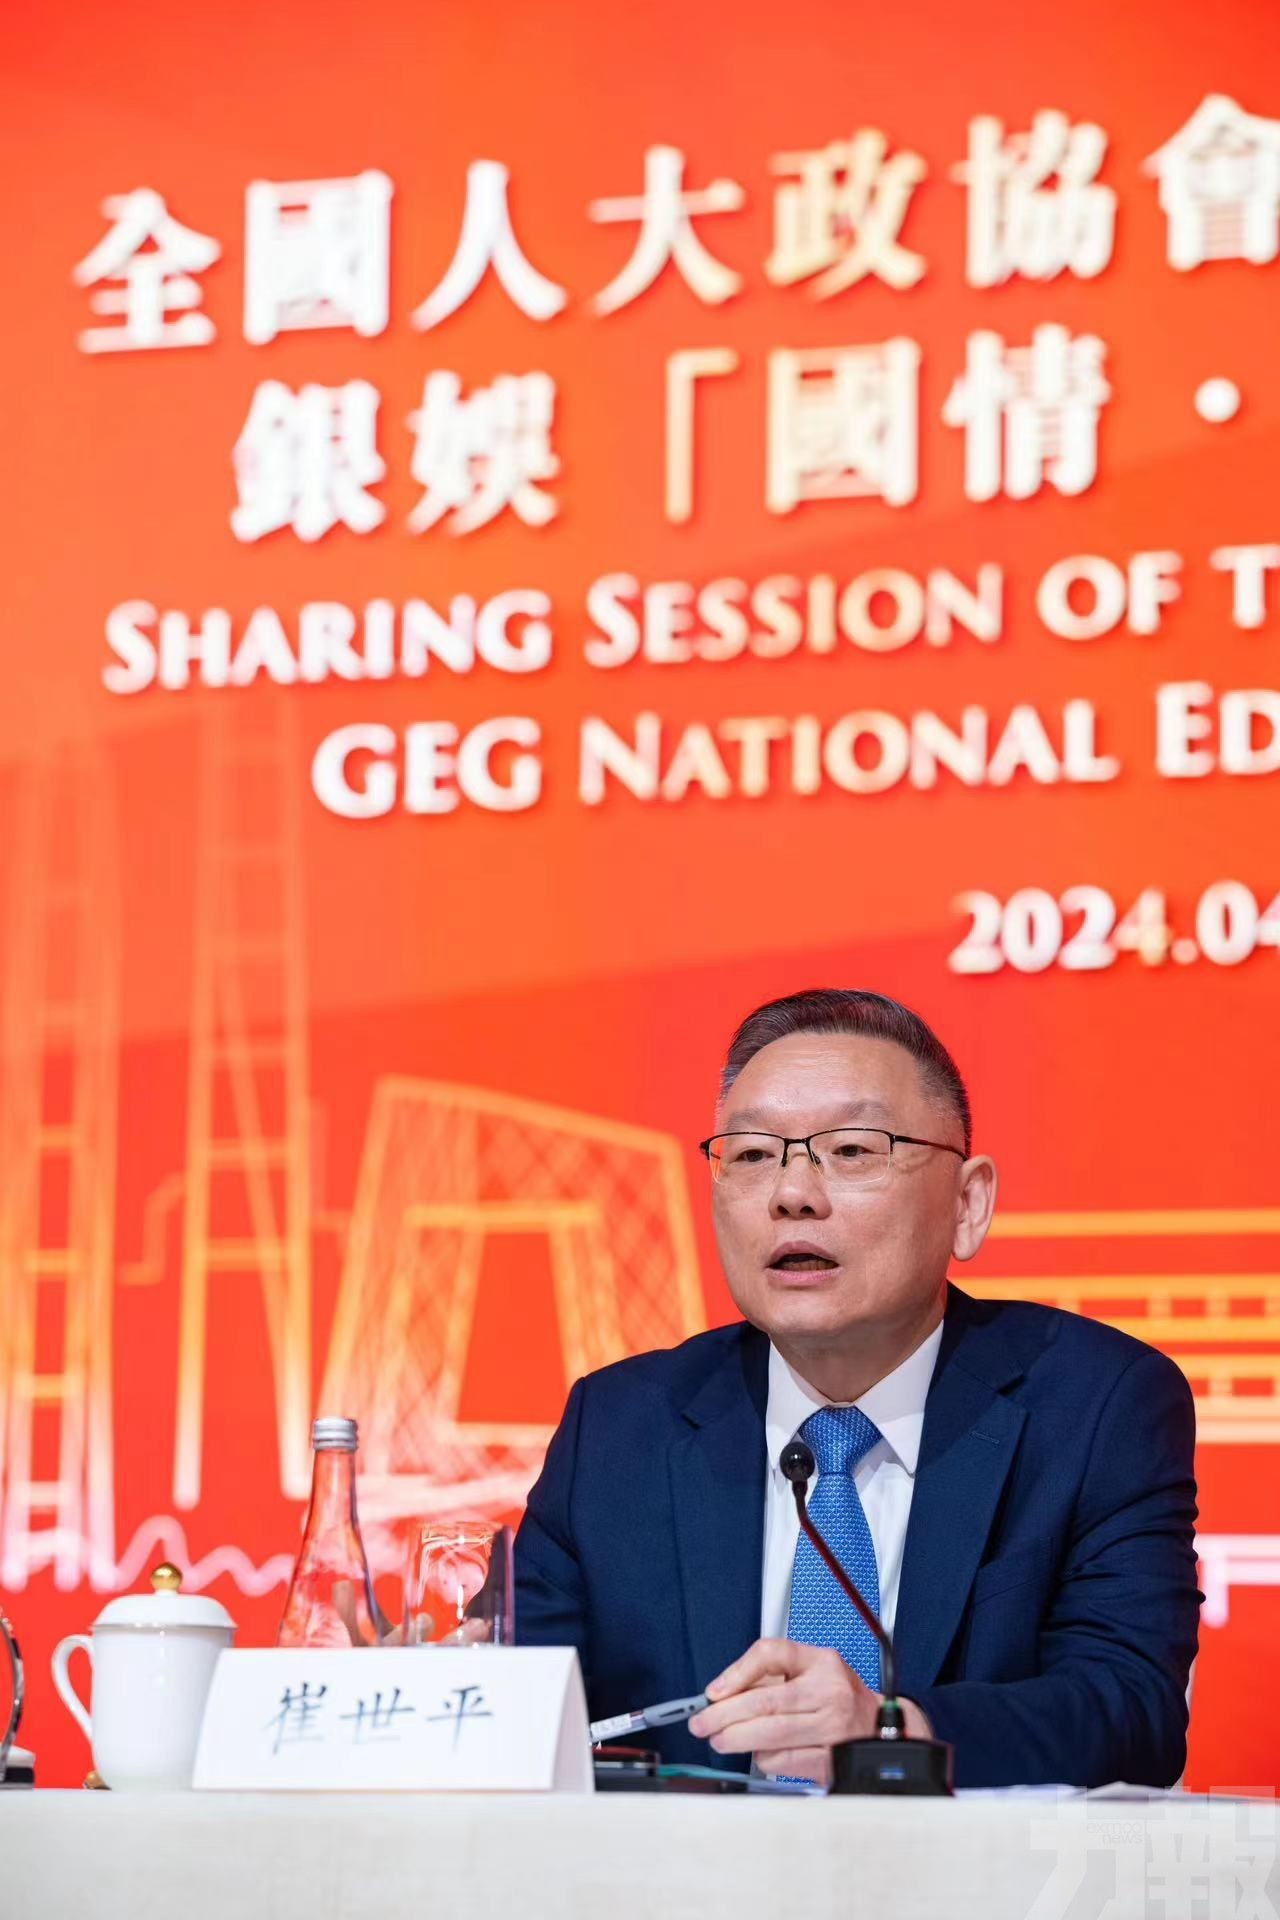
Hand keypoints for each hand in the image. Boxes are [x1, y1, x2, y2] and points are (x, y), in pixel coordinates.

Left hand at [688, 1638, 932, 1786]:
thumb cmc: (837, 1697)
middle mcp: (829, 1692)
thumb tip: (722, 1693)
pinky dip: (763, 1759)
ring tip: (719, 1740)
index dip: (737, 1672)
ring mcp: (833, 1728)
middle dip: (724, 1715)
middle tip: (702, 1724)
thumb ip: (771, 1676)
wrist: (880, 1728)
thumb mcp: (811, 1671)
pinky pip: (786, 1760)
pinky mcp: (832, 1759)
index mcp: (821, 1662)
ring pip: (772, 1734)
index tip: (713, 1691)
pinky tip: (756, 1754)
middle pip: (765, 1701)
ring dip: (737, 1740)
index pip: (772, 1653)